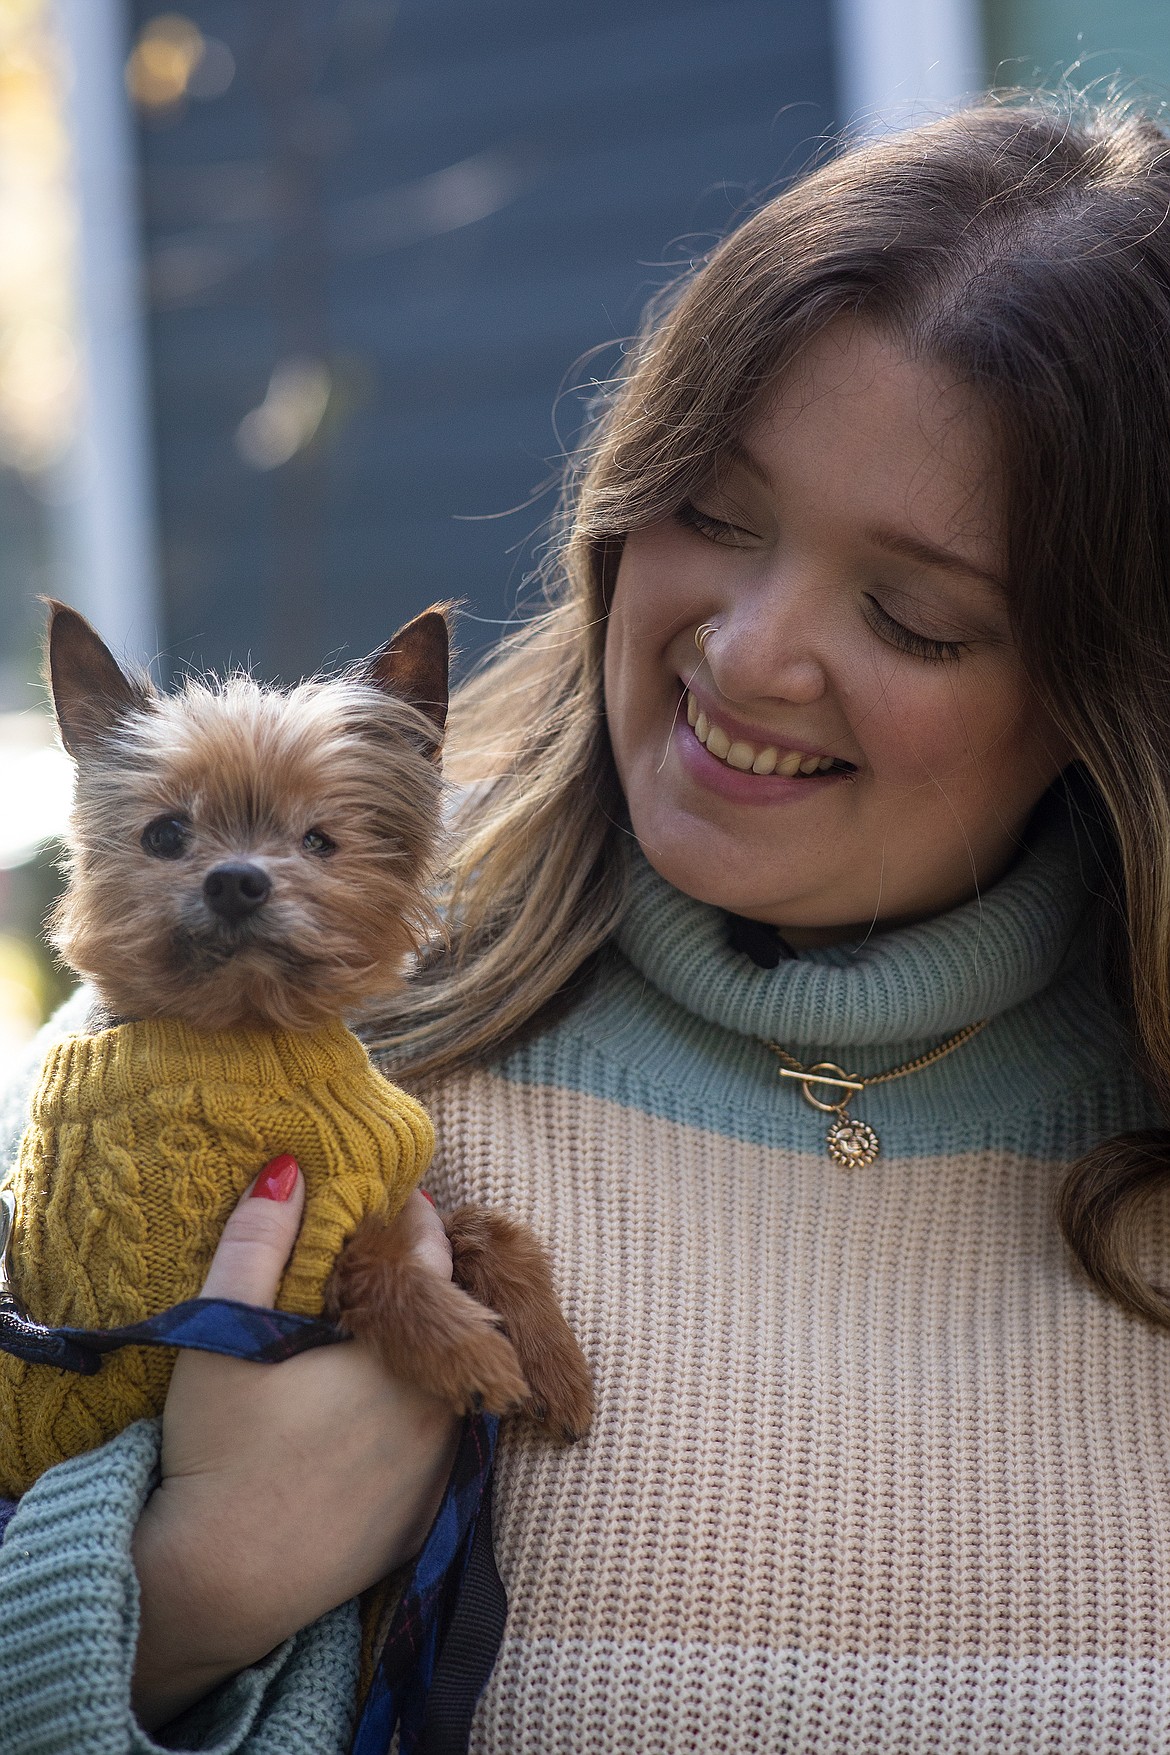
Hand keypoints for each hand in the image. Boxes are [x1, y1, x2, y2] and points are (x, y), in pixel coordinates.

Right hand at [131, 1171, 459, 1731]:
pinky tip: (375, 1411)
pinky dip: (420, 1418)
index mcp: (406, 1355)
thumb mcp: (224, 1332)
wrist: (218, 1585)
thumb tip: (287, 1167)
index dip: (412, 1222)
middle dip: (427, 1286)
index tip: (392, 1202)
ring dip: (431, 1352)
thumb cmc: (218, 1452)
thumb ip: (256, 1241)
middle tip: (385, 1264)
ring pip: (454, 1383)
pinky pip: (440, 1446)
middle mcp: (445, 1410)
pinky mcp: (425, 1520)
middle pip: (456, 1320)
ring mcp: (442, 1472)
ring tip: (382, 1332)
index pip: (434, 1258)